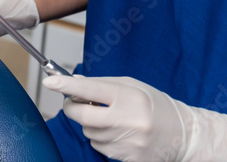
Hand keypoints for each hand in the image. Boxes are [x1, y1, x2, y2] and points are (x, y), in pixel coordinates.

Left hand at [43, 74, 226, 161]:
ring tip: (111, 118)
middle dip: (72, 107)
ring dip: (91, 124)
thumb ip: (101, 83)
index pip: (90, 89)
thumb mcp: (132, 86)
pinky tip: (118, 133)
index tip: (50, 82)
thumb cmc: (156, 106)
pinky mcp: (128, 159)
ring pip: (88, 132)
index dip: (67, 86)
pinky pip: (99, 147)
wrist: (184, 135)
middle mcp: (128, 121)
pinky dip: (101, 138)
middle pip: (81, 115)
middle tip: (76, 101)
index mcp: (129, 97)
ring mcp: (128, 142)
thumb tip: (73, 82)